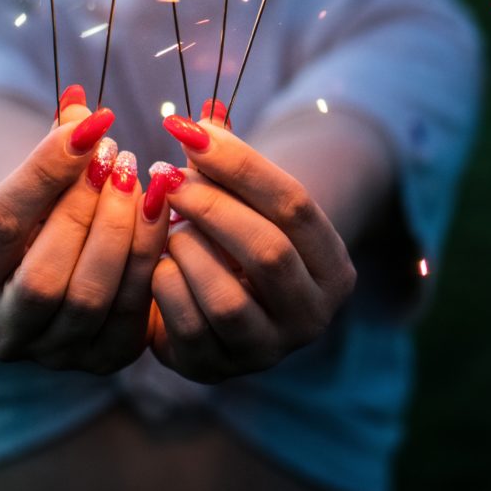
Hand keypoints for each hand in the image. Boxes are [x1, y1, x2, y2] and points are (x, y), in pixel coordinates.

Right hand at [0, 86, 169, 374]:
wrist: (58, 273)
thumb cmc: (39, 218)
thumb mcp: (34, 186)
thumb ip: (53, 149)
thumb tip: (79, 101)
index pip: (1, 223)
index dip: (47, 169)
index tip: (92, 123)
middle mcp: (0, 335)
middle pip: (44, 276)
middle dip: (86, 209)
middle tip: (117, 156)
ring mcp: (54, 355)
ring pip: (90, 298)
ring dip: (123, 230)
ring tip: (140, 177)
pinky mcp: (105, 358)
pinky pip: (133, 310)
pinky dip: (150, 255)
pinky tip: (160, 209)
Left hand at [148, 106, 355, 382]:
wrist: (215, 305)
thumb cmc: (233, 235)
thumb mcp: (242, 200)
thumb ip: (225, 160)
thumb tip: (197, 120)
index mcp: (332, 265)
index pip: (295, 204)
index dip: (240, 164)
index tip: (190, 131)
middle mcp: (312, 314)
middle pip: (267, 250)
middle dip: (211, 206)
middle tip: (167, 176)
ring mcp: (268, 351)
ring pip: (227, 297)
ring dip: (189, 250)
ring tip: (169, 226)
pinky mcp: (219, 370)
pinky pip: (186, 325)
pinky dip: (166, 285)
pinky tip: (158, 264)